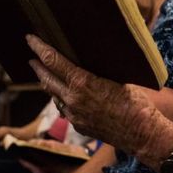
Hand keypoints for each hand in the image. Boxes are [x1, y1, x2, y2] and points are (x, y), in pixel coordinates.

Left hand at [26, 34, 168, 156]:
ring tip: (47, 75)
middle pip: (46, 79)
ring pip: (53, 96)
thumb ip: (98, 73)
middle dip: (37, 67)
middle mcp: (72, 99)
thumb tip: (90, 61)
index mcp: (82, 83)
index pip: (52, 61)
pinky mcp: (78, 126)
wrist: (142, 133)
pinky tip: (66, 96)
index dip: (39, 48)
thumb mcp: (118, 79)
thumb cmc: (136, 102)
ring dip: (49, 84)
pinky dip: (62, 99)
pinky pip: (64, 109)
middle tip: (32, 57)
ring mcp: (73, 115)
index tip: (30, 39)